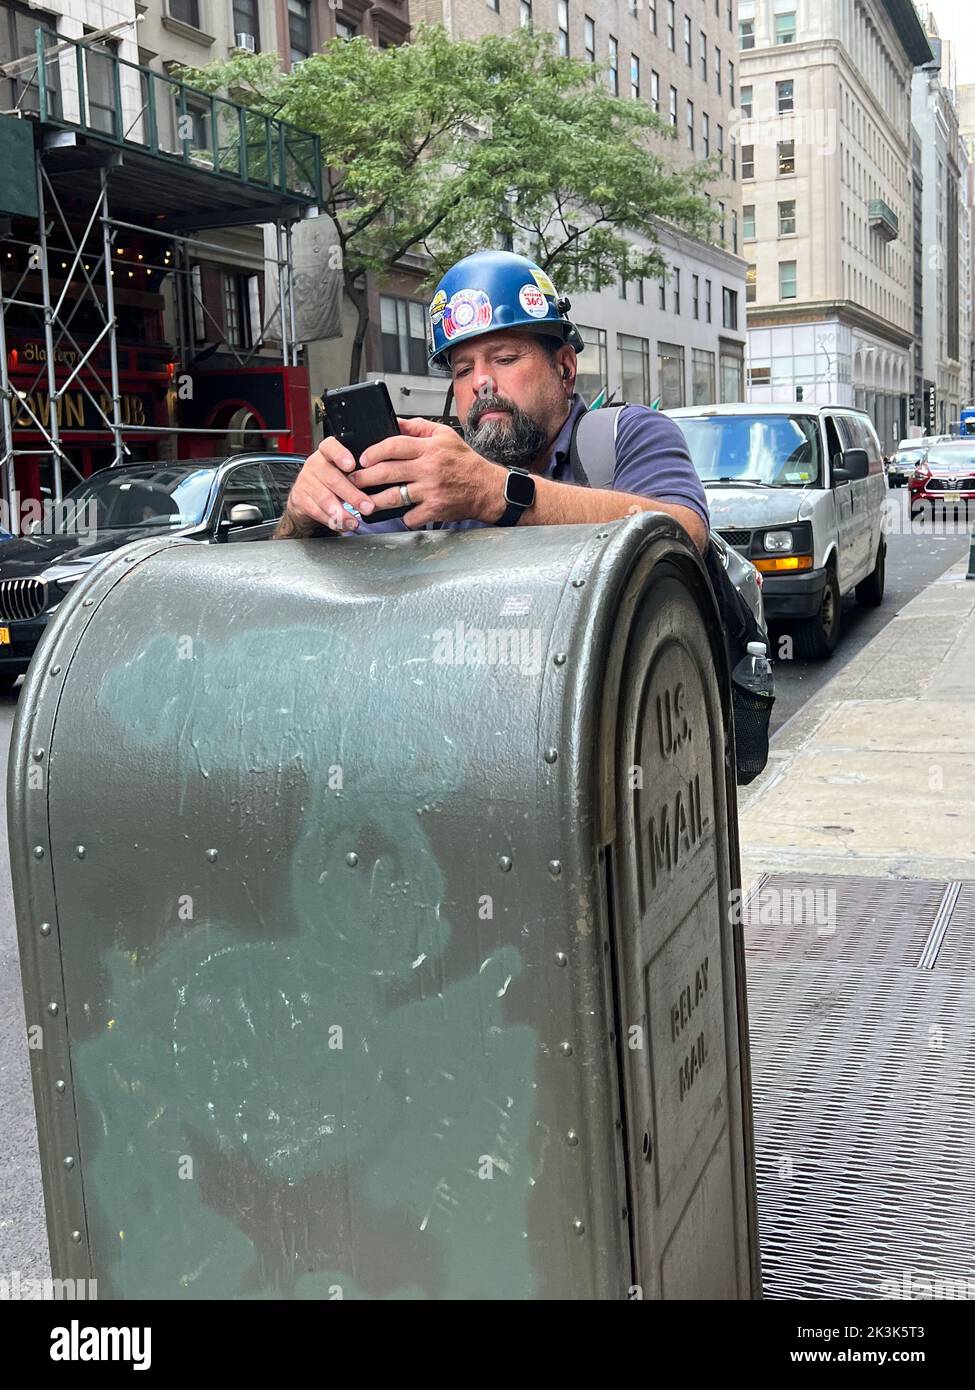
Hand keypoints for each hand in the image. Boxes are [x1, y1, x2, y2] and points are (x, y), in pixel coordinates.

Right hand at [279, 436, 380, 535]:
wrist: (307, 496)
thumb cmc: (332, 481)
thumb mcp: (344, 471)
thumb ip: (359, 472)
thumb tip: (382, 480)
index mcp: (327, 453)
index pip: (330, 446)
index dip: (340, 455)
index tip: (352, 465)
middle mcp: (315, 464)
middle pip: (333, 478)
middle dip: (352, 495)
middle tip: (367, 506)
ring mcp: (306, 481)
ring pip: (324, 497)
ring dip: (342, 512)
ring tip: (354, 521)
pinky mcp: (300, 498)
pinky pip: (316, 510)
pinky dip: (331, 520)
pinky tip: (342, 524)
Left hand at [354, 417, 505, 528]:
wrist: (487, 488)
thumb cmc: (465, 462)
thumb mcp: (445, 435)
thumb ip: (418, 427)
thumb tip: (394, 421)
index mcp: (429, 449)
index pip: (394, 446)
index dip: (373, 452)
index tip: (362, 458)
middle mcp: (429, 469)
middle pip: (388, 472)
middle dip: (365, 478)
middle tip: (353, 481)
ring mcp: (431, 491)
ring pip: (394, 497)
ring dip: (375, 501)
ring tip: (364, 502)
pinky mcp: (435, 510)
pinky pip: (411, 516)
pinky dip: (403, 517)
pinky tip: (398, 514)